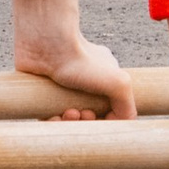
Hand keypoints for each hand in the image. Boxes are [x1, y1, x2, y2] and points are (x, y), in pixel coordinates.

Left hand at [9, 0, 138, 121]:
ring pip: (66, 117)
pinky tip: (54, 117)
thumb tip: (122, 124)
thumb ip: (127, 107)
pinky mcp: (40, 92)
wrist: (45, 45)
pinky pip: (47, 115)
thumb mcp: (119, 83)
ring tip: (69, 114)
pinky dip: (52, 121)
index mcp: (102, 77)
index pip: (107, 108)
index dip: (103, 120)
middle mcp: (82, 80)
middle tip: (84, 114)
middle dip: (86, 121)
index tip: (98, 117)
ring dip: (69, 123)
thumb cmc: (81, 60)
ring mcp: (60, 86)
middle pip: (86, 114)